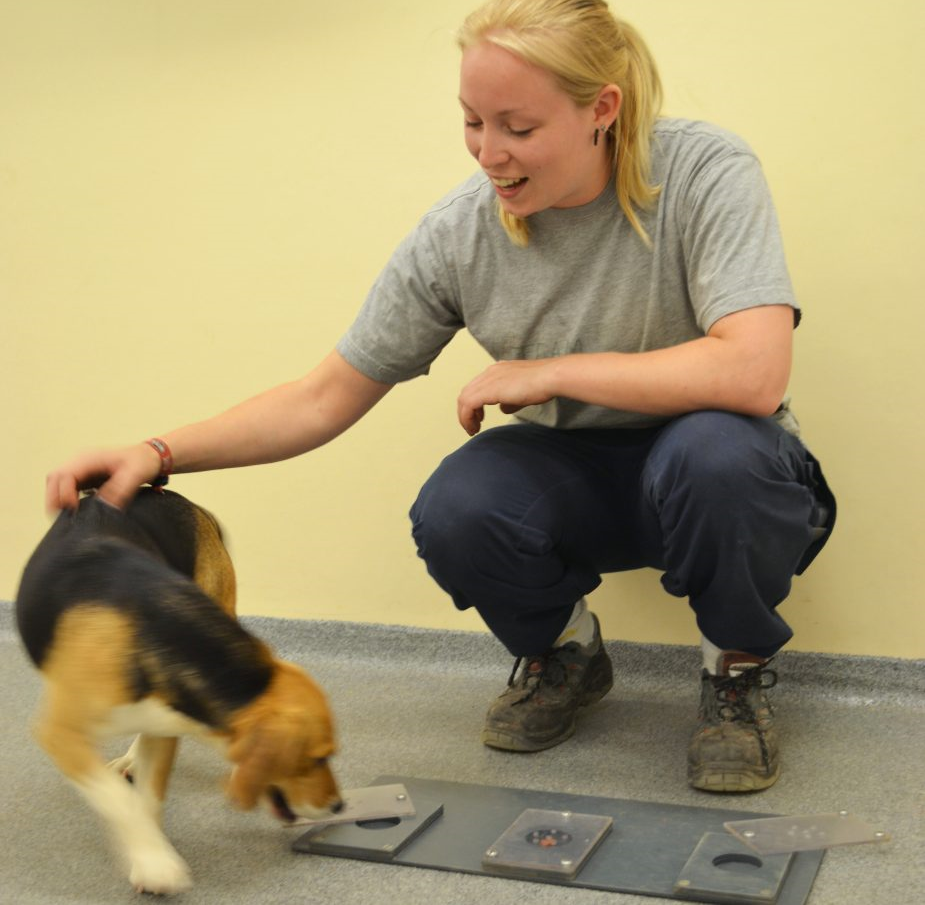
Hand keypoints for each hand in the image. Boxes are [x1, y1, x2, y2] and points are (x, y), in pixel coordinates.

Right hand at [45, 443, 162, 511]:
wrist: (151, 456)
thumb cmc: (143, 461)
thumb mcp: (135, 475)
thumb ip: (120, 490)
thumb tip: (105, 507)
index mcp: (89, 458)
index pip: (64, 475)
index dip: (64, 493)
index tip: (73, 509)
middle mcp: (81, 461)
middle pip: (55, 478)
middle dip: (55, 498)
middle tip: (64, 518)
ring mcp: (82, 469)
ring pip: (58, 483)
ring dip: (58, 499)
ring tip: (68, 517)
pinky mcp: (86, 477)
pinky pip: (68, 487)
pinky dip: (67, 499)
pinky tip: (75, 512)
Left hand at [457, 359, 554, 435]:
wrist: (550, 378)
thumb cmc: (543, 384)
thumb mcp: (523, 394)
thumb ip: (510, 401)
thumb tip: (503, 408)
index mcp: (498, 370)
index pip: (477, 386)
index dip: (474, 403)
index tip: (479, 417)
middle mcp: (490, 372)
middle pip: (467, 392)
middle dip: (466, 411)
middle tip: (472, 426)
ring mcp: (488, 379)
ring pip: (464, 399)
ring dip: (465, 417)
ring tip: (472, 430)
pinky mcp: (488, 390)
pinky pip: (468, 405)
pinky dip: (467, 418)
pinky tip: (474, 427)